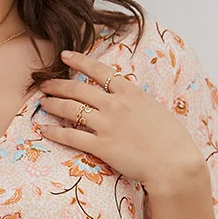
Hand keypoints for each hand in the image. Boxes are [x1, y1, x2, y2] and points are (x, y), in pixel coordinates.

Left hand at [37, 49, 205, 192]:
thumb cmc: (171, 138)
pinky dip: (54, 131)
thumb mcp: (154, 108)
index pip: (99, 70)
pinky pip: (71, 136)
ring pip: (71, 109)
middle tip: (44, 83)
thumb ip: (135, 100)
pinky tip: (43, 129)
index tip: (64, 56)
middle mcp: (115, 104)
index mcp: (130, 92)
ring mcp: (106, 125)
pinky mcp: (101, 146)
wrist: (174, 163)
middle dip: (57, 84)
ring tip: (43, 102)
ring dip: (53, 104)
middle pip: (78, 89)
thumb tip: (124, 96)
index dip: (79, 61)